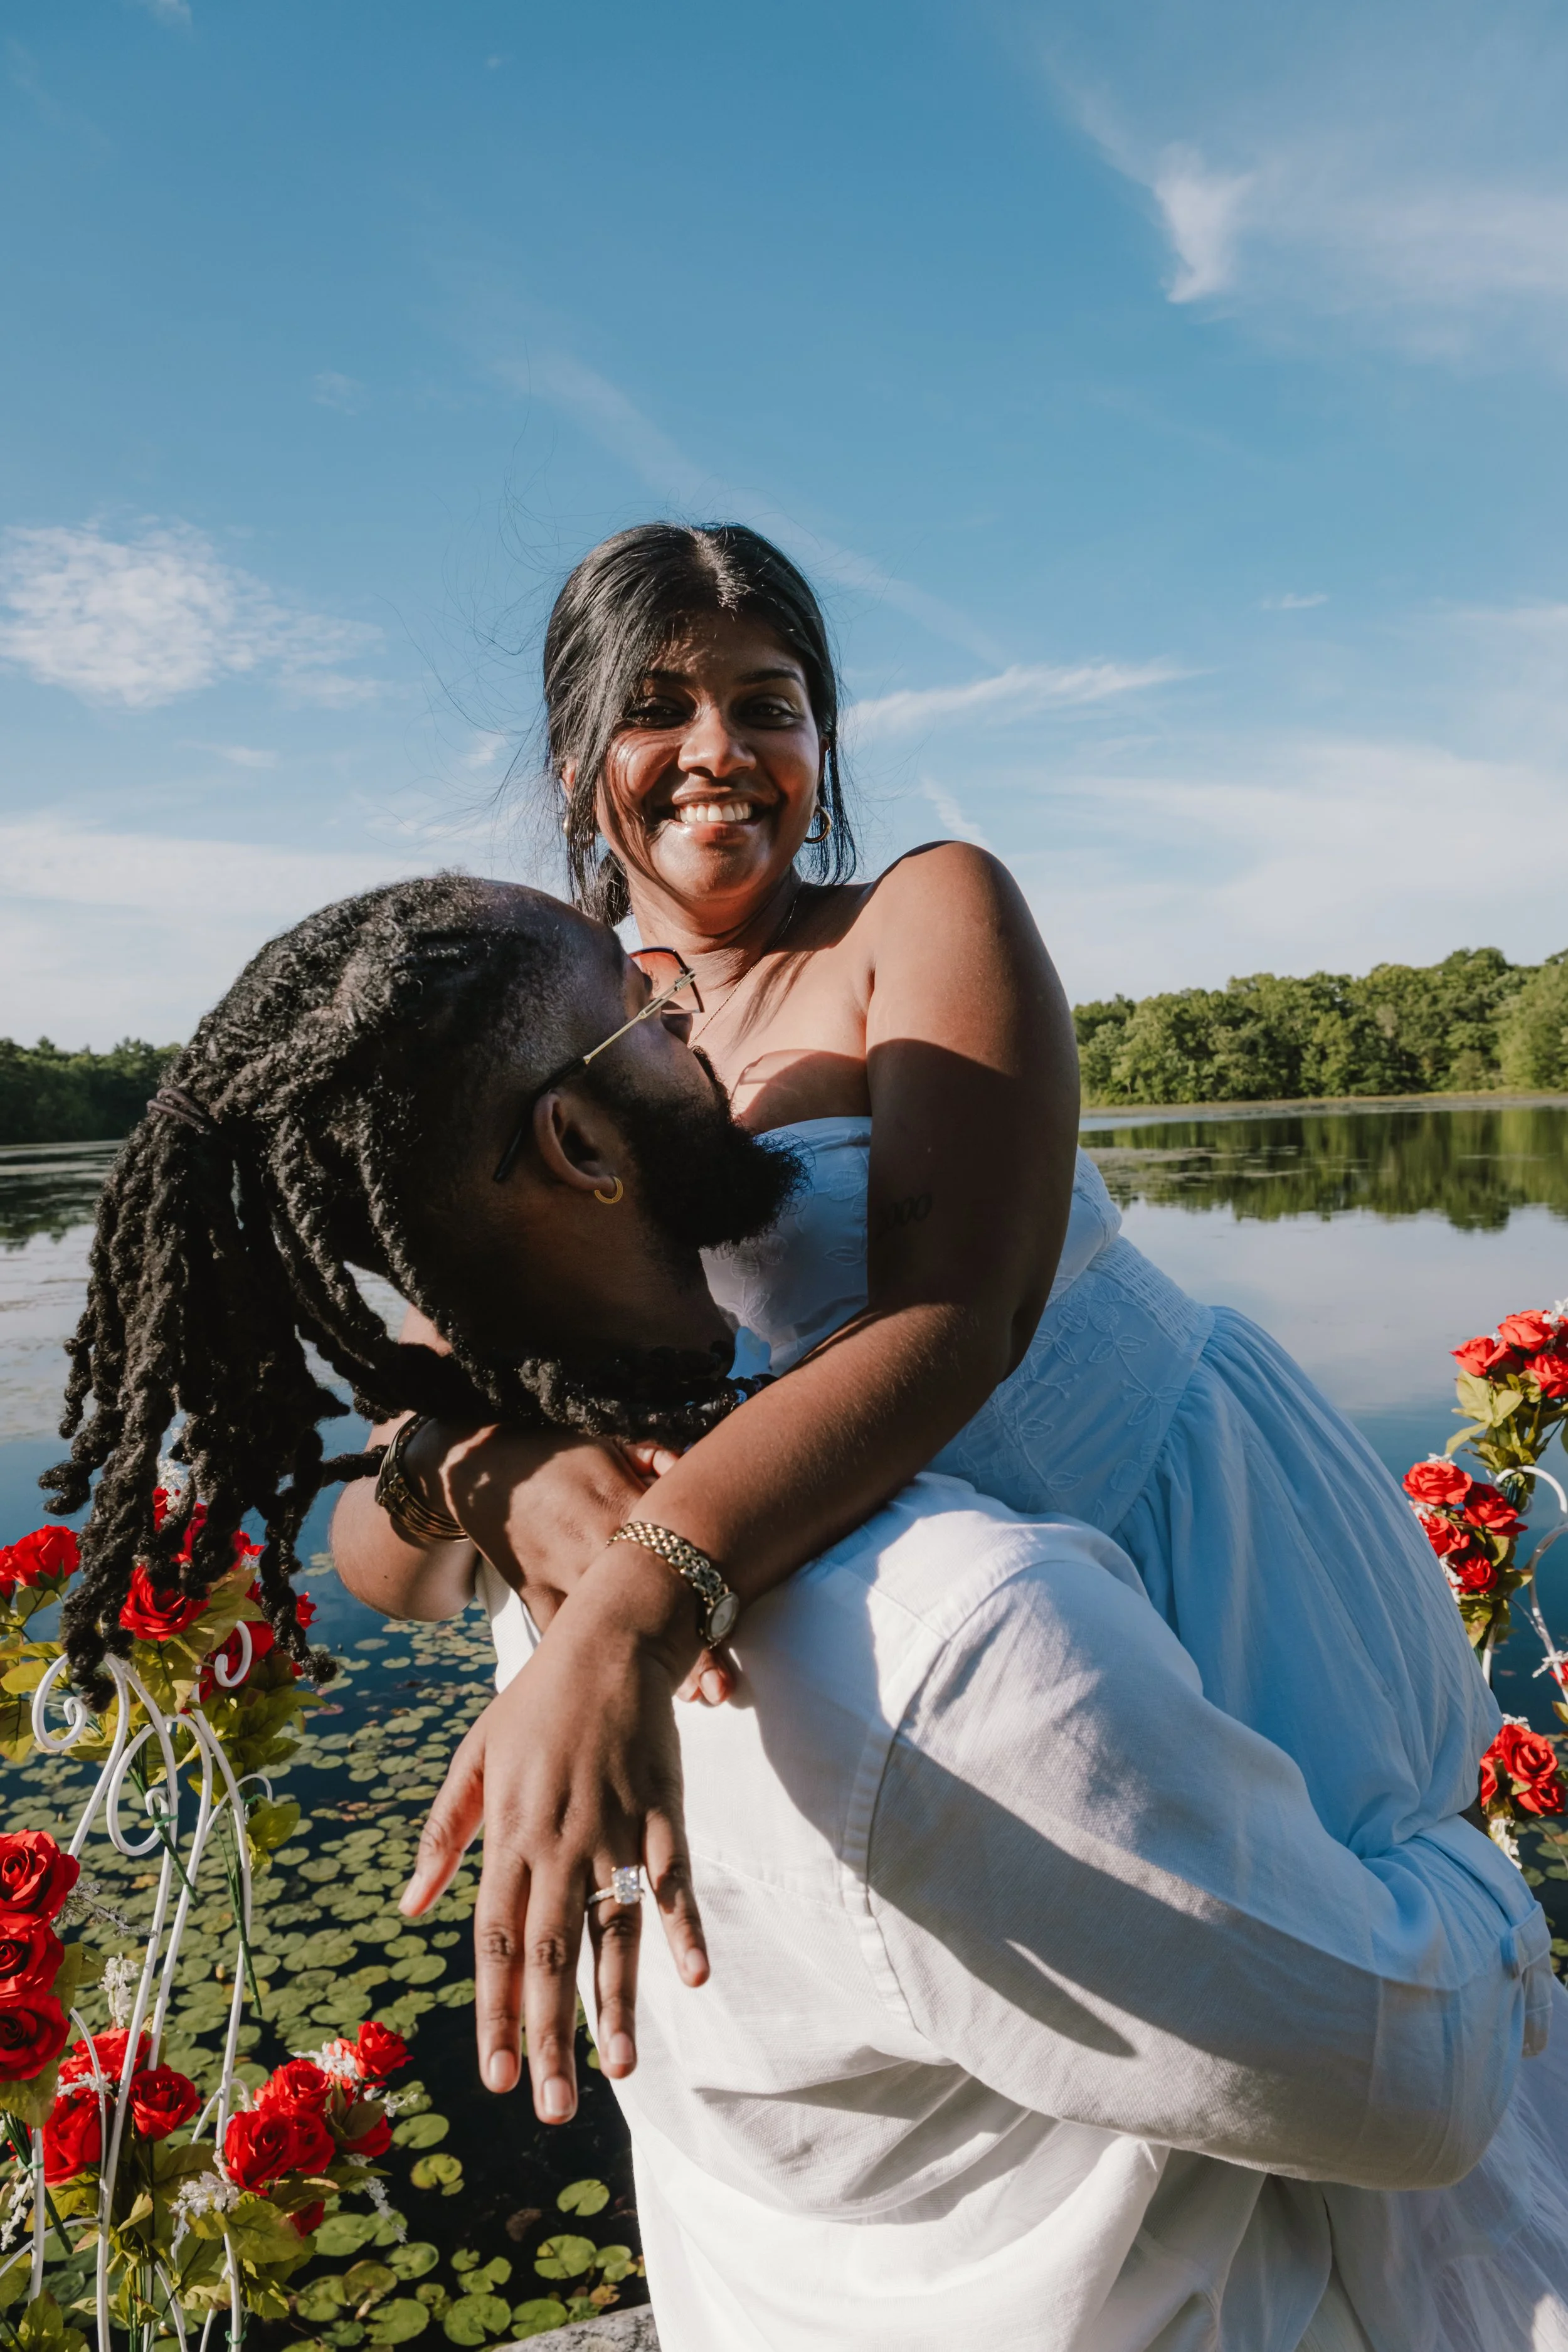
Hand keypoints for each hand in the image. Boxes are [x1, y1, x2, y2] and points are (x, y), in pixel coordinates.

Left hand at [400, 1546, 707, 2121]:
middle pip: (550, 1955)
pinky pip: (674, 1881)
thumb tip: (406, 1907)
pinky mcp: (663, 1813)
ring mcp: (614, 1831)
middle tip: (552, 2108)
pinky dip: (684, 1926)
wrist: (609, 1639)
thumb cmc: (534, 1702)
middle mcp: (558, 1843)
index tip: (497, 2077)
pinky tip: (692, 1977)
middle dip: (549, 2035)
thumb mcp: (472, 1759)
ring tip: (617, 2071)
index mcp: (508, 1836)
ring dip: (614, 2003)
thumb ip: (442, 1835)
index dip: (494, 2012)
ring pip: (612, 1931)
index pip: (494, 1943)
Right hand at [431, 1424, 735, 1696]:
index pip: (679, 1561)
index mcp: (626, 1512)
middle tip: (718, 1691)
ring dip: (642, 1671)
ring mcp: (564, 1580)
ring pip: (609, 1637)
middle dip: (686, 1656)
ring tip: (684, 1698)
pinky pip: (563, 1641)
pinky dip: (586, 1665)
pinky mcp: (536, 1598)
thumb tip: (693, 1465)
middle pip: (652, 1613)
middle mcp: (598, 1553)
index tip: (728, 1649)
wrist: (489, 1469)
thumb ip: (659, 1457)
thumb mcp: (613, 1443)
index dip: (709, 1608)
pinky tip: (614, 1691)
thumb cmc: (562, 1453)